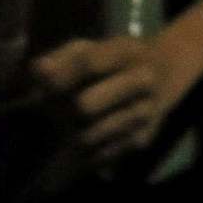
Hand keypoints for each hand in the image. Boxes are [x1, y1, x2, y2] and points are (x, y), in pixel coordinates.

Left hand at [30, 32, 194, 163]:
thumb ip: (61, 57)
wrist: (165, 72)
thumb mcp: (91, 47)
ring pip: (88, 137)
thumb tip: (37, 72)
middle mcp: (143, 81)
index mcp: (127, 51)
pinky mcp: (143, 140)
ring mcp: (145, 113)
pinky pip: (99, 156)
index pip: (89, 64)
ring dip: (68, 134)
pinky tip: (83, 135)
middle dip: (60, 111)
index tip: (39, 85)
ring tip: (65, 123)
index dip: (59, 76)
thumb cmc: (115, 59)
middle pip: (84, 106)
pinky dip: (82, 151)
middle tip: (51, 109)